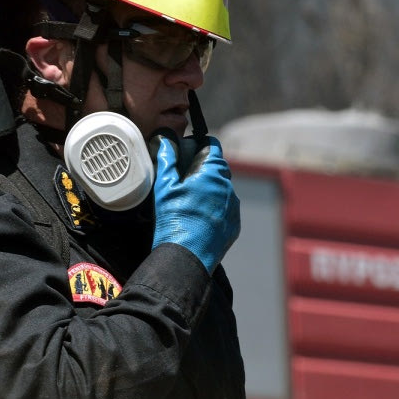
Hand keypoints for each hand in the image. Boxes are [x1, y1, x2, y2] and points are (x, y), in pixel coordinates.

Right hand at [150, 132, 240, 273]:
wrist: (186, 256)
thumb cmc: (174, 219)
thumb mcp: (164, 187)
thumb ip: (167, 160)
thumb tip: (166, 141)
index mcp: (212, 172)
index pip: (212, 146)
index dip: (200, 145)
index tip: (190, 151)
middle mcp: (227, 187)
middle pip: (218, 169)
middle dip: (204, 170)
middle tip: (185, 180)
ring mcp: (233, 207)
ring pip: (223, 190)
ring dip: (210, 191)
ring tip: (190, 204)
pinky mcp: (234, 224)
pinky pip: (226, 210)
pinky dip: (215, 210)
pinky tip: (198, 219)